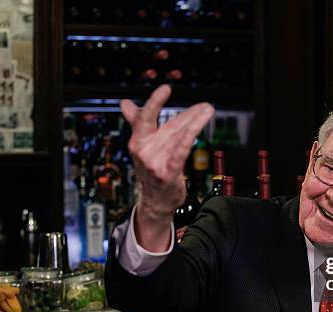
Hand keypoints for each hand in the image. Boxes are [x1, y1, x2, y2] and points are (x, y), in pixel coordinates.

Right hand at [121, 85, 213, 250]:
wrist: (154, 201)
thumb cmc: (151, 170)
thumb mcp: (142, 146)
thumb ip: (136, 122)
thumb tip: (125, 103)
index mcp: (137, 141)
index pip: (145, 117)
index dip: (155, 101)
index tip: (166, 88)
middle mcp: (144, 150)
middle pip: (170, 126)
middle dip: (189, 115)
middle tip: (205, 105)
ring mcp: (154, 162)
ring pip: (179, 136)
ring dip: (196, 123)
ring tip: (208, 111)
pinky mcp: (167, 173)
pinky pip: (180, 151)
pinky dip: (188, 137)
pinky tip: (197, 127)